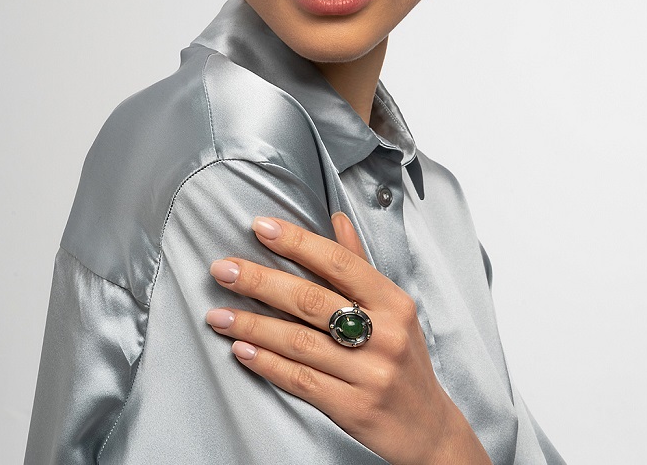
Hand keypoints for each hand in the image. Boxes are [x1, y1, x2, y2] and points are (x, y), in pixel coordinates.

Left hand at [206, 214, 490, 464]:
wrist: (428, 427)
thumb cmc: (403, 358)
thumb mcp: (393, 308)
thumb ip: (359, 264)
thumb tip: (336, 218)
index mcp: (393, 302)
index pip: (339, 263)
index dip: (298, 242)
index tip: (261, 227)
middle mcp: (385, 334)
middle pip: (312, 301)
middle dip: (261, 282)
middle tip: (223, 269)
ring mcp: (370, 373)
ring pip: (300, 342)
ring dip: (253, 325)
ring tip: (217, 314)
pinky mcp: (354, 408)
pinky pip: (301, 381)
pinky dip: (268, 363)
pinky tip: (242, 350)